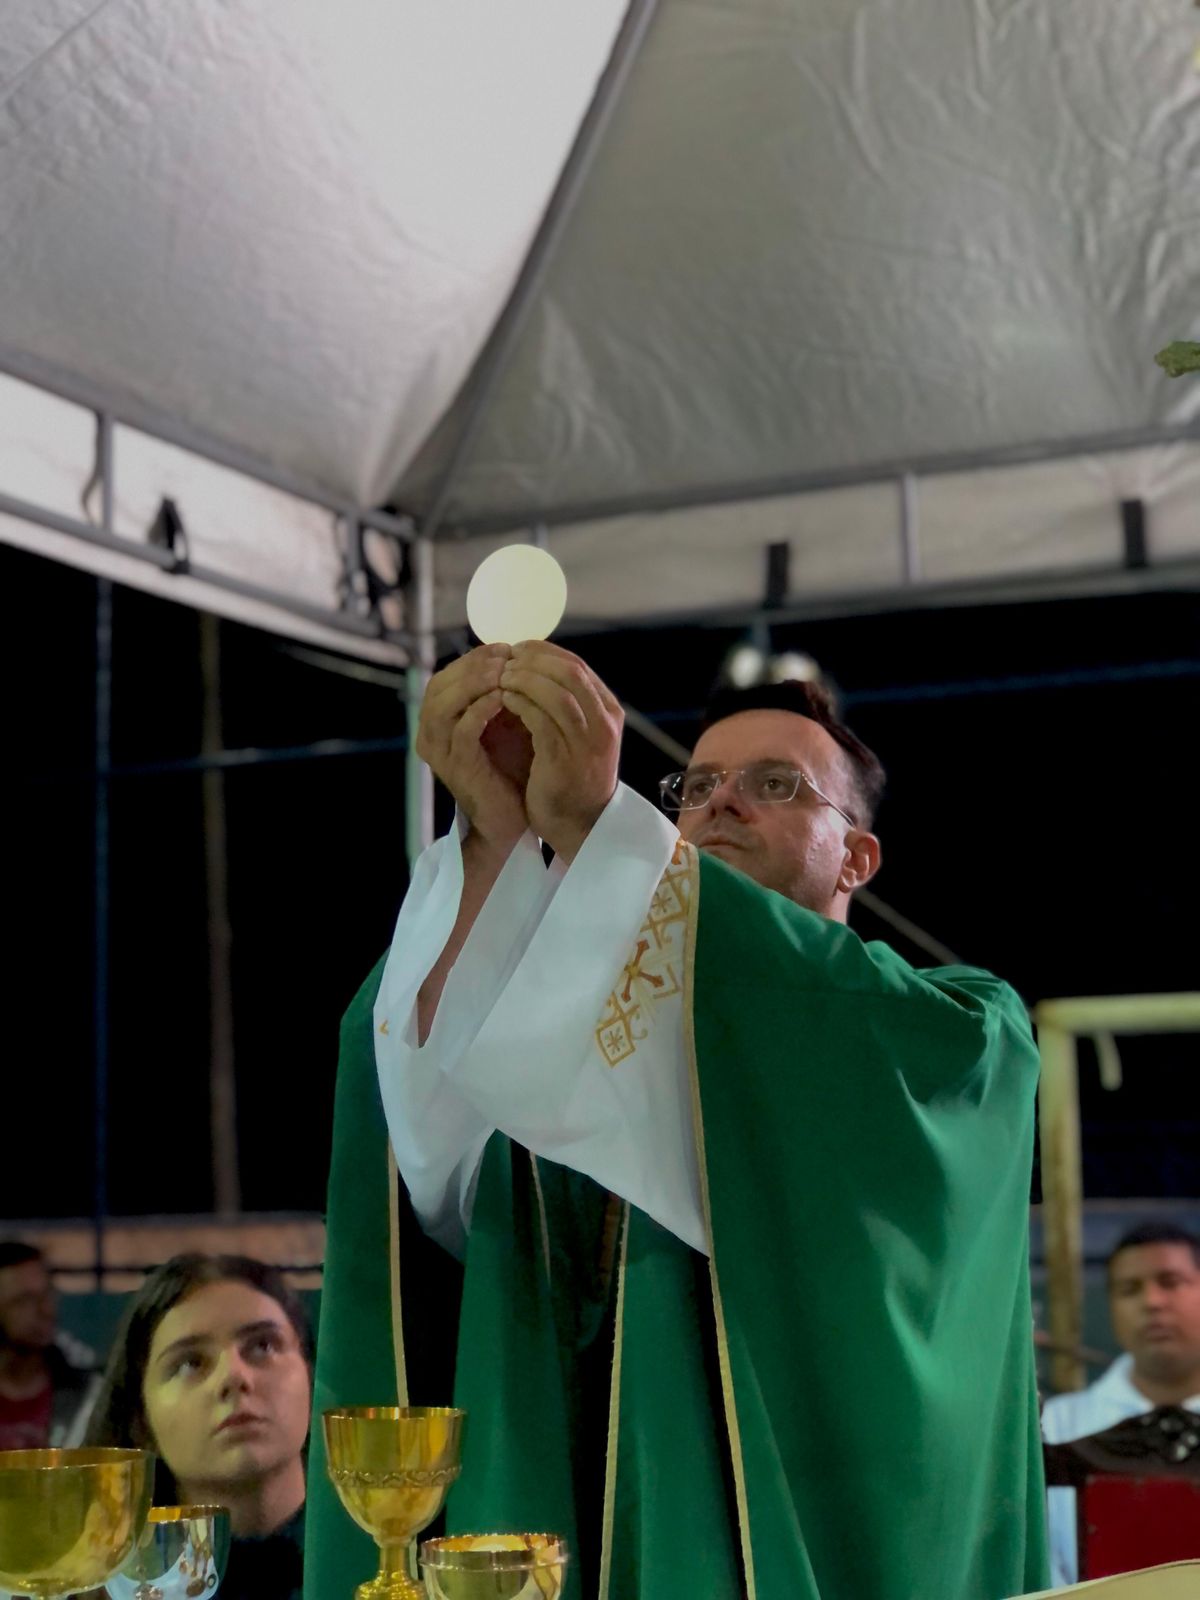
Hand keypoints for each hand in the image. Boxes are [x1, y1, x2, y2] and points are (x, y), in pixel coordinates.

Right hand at [415, 645, 531, 853]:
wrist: (512, 818)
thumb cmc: (511, 768)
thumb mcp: (504, 722)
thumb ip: (500, 692)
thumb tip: (515, 651)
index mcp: (437, 722)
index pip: (446, 676)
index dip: (474, 658)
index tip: (506, 646)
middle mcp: (430, 735)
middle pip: (440, 685)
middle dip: (474, 665)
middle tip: (506, 653)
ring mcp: (439, 753)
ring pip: (445, 704)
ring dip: (475, 682)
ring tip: (505, 670)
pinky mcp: (455, 767)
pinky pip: (462, 729)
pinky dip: (481, 709)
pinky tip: (505, 697)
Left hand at [499, 641, 622, 859]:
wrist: (580, 824)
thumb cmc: (573, 775)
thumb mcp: (579, 733)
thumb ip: (567, 702)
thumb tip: (536, 665)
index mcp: (609, 711)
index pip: (577, 666)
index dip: (544, 652)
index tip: (518, 649)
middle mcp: (604, 724)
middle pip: (569, 672)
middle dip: (533, 661)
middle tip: (505, 658)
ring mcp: (586, 742)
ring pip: (556, 693)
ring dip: (524, 679)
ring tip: (501, 677)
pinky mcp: (563, 759)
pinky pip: (539, 720)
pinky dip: (519, 704)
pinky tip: (502, 699)